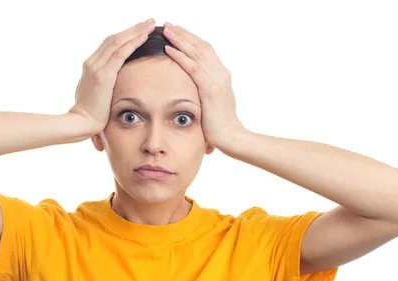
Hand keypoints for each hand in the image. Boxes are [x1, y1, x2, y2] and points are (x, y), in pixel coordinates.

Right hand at [68, 19, 155, 135]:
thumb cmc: (89, 116)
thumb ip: (102, 87)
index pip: (109, 45)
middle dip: (133, 29)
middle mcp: (92, 63)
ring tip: (150, 24)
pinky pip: (120, 54)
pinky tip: (144, 37)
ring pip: (118, 42)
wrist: (80, 123)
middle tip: (148, 21)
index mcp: (90, 67)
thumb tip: (110, 88)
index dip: (125, 36)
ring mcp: (96, 68)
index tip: (139, 30)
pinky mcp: (103, 76)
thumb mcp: (95, 96)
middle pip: (114, 39)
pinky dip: (133, 43)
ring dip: (136, 31)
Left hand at [162, 23, 244, 150]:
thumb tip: (195, 92)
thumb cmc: (220, 126)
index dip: (191, 39)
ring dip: (180, 40)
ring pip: (197, 52)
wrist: (232, 137)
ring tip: (165, 30)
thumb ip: (206, 93)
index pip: (206, 50)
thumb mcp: (213, 104)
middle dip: (184, 34)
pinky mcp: (210, 90)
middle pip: (201, 46)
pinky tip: (168, 49)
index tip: (177, 31)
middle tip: (168, 25)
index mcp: (222, 76)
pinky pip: (193, 68)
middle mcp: (221, 74)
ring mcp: (217, 80)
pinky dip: (180, 56)